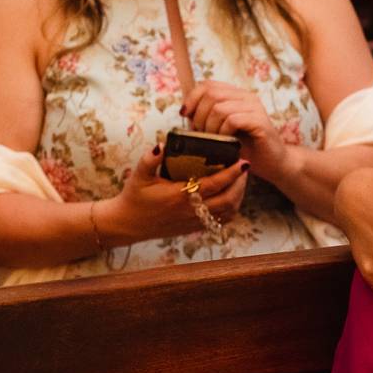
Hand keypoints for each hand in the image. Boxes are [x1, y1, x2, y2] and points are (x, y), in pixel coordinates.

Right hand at [101, 143, 249, 242]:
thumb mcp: (139, 175)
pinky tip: (232, 197)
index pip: (214, 184)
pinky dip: (231, 209)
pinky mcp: (194, 228)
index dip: (232, 174)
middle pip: (228, 200)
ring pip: (227, 212)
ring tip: (241, 181)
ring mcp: (194, 221)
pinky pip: (221, 221)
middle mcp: (190, 210)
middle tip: (244, 169)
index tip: (243, 162)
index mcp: (179, 196)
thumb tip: (161, 144)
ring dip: (238, 196)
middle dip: (241, 184)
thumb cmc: (134, 197)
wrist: (128, 224)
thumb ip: (150, 159)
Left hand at [182, 80, 288, 180]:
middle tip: (201, 133)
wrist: (272, 163)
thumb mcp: (222, 129)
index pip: (208, 84)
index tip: (186, 115)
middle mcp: (247, 97)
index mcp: (237, 95)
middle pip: (211, 94)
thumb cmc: (246, 147)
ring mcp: (255, 108)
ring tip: (213, 140)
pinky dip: (223, 132)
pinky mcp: (260, 122)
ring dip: (210, 126)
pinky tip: (226, 142)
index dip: (192, 98)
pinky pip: (232, 120)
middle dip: (200, 115)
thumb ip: (207, 116)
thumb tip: (186, 112)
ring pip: (219, 108)